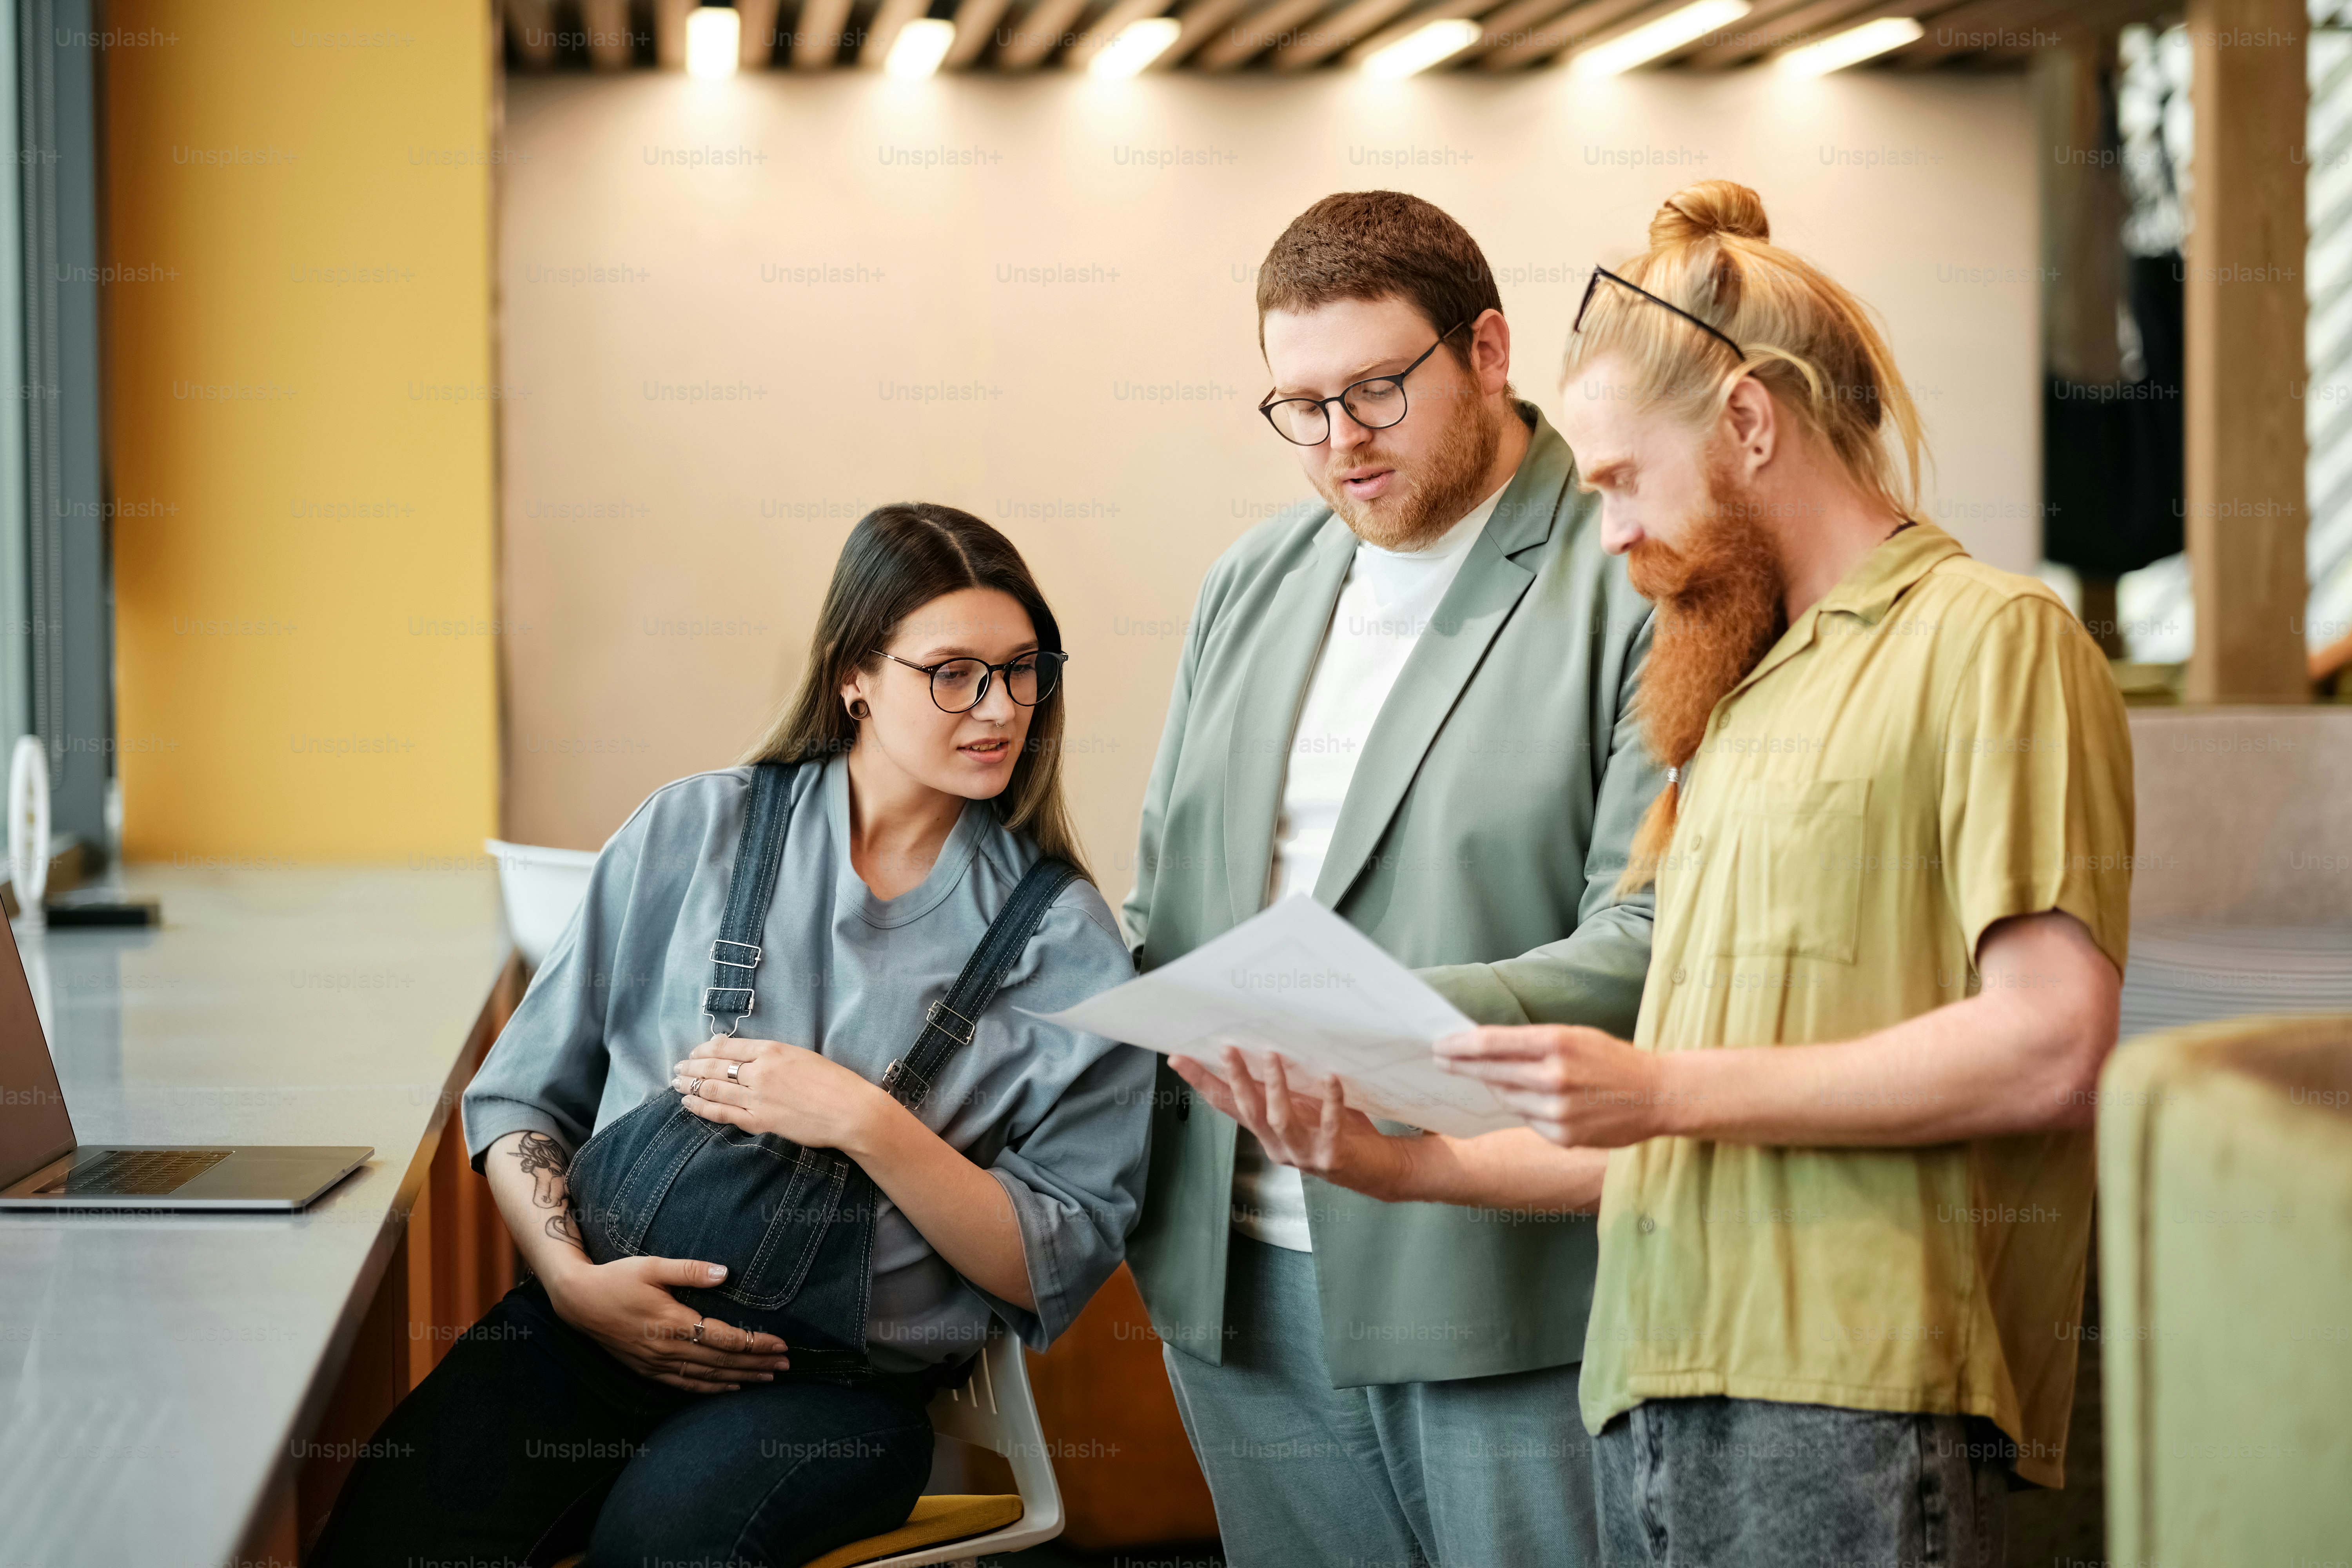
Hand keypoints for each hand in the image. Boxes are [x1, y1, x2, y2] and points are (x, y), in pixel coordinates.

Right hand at [541, 1254, 791, 1393]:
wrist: (579, 1302)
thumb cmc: (617, 1278)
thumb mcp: (652, 1266)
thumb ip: (690, 1270)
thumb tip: (725, 1273)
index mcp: (673, 1323)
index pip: (725, 1338)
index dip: (756, 1344)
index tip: (781, 1345)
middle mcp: (667, 1348)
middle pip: (722, 1362)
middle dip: (757, 1364)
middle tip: (786, 1366)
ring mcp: (656, 1363)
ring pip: (707, 1377)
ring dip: (740, 1378)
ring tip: (768, 1378)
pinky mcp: (647, 1369)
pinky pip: (685, 1384)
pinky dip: (711, 1388)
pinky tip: (730, 1388)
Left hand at [674, 1035, 896, 1154]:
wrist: (851, 1111)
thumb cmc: (834, 1082)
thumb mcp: (802, 1056)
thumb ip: (772, 1054)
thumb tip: (742, 1053)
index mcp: (772, 1050)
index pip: (727, 1047)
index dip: (705, 1050)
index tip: (694, 1053)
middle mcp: (760, 1071)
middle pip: (714, 1067)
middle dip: (691, 1067)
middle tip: (677, 1068)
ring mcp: (757, 1097)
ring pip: (713, 1089)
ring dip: (689, 1086)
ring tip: (676, 1084)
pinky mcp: (759, 1121)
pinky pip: (722, 1113)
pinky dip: (702, 1108)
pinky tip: (688, 1105)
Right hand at [1169, 1047, 1419, 1202]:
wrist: (1378, 1169)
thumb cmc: (1340, 1132)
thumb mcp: (1304, 1106)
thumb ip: (1283, 1088)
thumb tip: (1261, 1047)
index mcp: (1266, 1132)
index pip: (1227, 1105)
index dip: (1202, 1082)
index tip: (1178, 1058)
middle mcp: (1278, 1146)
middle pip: (1248, 1110)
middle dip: (1235, 1079)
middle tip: (1227, 1048)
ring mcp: (1303, 1154)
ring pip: (1279, 1119)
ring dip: (1274, 1087)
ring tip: (1271, 1055)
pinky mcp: (1331, 1158)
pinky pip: (1329, 1125)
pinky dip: (1330, 1101)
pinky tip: (1331, 1078)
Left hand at [1435, 1025, 1679, 1147]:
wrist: (1658, 1095)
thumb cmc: (1612, 1060)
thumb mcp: (1575, 1037)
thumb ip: (1533, 1044)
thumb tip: (1485, 1049)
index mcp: (1557, 1043)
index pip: (1493, 1043)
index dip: (1460, 1045)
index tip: (1440, 1044)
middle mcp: (1554, 1076)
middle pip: (1491, 1072)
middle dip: (1462, 1066)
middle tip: (1441, 1060)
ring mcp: (1557, 1110)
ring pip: (1507, 1098)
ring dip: (1501, 1089)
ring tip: (1517, 1081)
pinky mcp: (1563, 1136)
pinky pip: (1528, 1121)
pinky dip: (1528, 1110)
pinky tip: (1546, 1103)